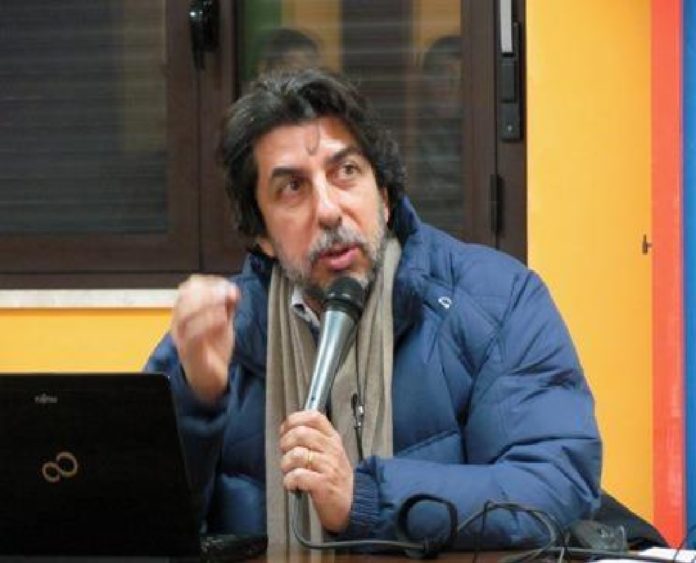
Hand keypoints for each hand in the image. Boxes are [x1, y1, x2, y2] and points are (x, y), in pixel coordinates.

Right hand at [170, 275, 239, 402]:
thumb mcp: (222, 322)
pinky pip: (193, 335)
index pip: (188, 287)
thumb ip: (227, 306)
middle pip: (185, 297)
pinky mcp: (189, 352)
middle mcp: (179, 322)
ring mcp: (182, 337)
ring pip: (185, 314)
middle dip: (209, 291)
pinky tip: (223, 320)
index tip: (227, 285)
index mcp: (185, 312)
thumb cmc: (213, 348)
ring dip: (208, 305)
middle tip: (228, 294)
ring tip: (224, 307)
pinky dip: (208, 323)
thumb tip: (232, 289)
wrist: (209, 378)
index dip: (208, 282)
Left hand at [279, 410, 352, 532]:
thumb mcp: (330, 453)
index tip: (286, 430)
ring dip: (286, 464)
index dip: (295, 420)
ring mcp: (329, 466)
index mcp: (332, 438)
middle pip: (301, 433)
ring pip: (296, 454)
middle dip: (285, 443)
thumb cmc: (335, 479)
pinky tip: (293, 484)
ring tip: (290, 472)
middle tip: (286, 454)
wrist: (352, 505)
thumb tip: (289, 429)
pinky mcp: (323, 484)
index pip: (314, 417)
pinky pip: (298, 475)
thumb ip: (314, 439)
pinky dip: (289, 480)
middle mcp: (331, 449)